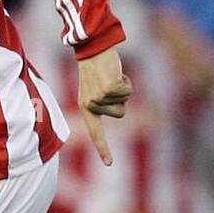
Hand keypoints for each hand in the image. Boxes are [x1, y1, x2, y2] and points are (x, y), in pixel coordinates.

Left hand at [77, 47, 131, 165]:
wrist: (93, 48)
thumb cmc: (96, 68)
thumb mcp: (96, 88)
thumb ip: (104, 102)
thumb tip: (117, 112)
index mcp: (86, 107)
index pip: (95, 133)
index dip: (103, 148)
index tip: (109, 164)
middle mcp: (91, 105)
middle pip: (120, 113)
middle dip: (120, 99)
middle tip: (108, 82)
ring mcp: (99, 97)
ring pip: (125, 101)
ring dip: (122, 88)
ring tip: (109, 76)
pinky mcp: (108, 88)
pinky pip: (127, 91)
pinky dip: (126, 81)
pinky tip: (114, 72)